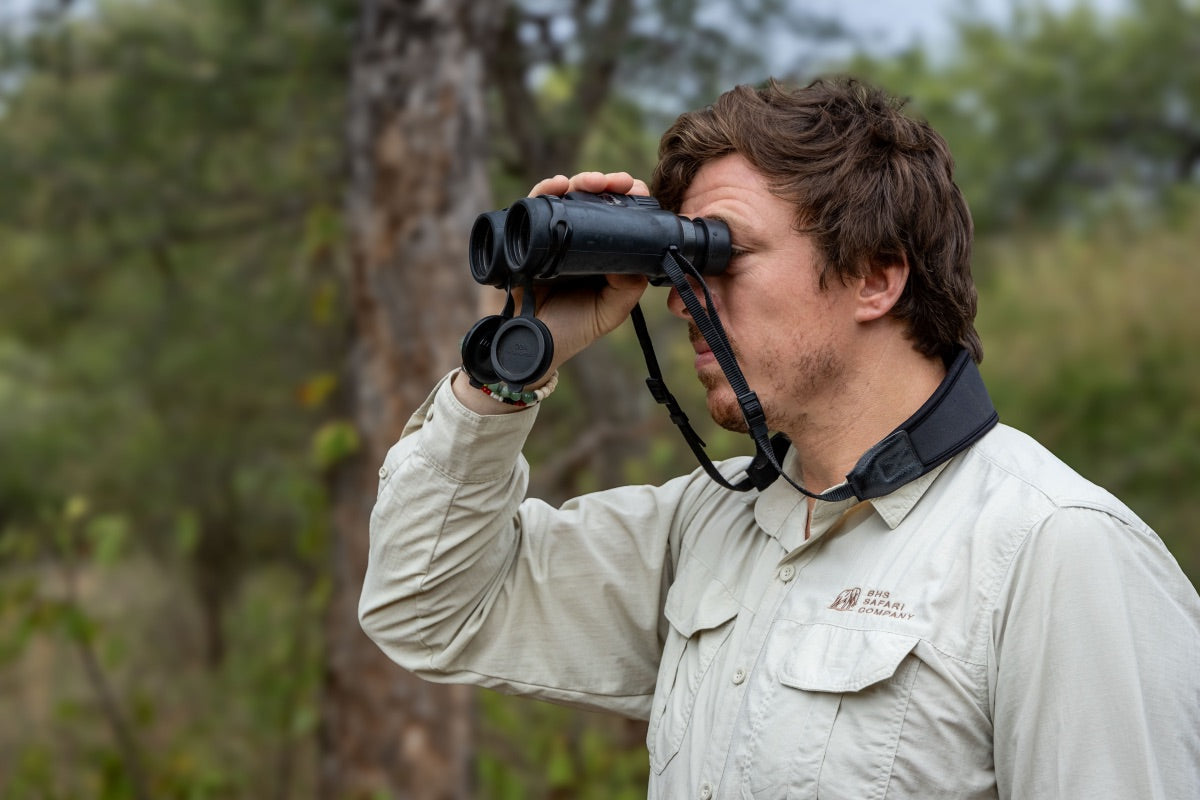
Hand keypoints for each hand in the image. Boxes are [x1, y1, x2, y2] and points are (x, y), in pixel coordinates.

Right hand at [513, 171, 650, 380]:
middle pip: (593, 198)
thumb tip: (638, 257)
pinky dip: (544, 191)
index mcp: (601, 253)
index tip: (636, 191)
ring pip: (565, 196)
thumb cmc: (571, 330)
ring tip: (590, 183)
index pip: (618, 215)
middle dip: (607, 183)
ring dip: (579, 181)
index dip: (629, 198)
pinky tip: (556, 185)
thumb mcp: (609, 312)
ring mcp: (550, 236)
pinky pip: (532, 207)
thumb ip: (628, 289)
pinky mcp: (525, 238)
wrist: (530, 345)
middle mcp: (577, 240)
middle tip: (616, 182)